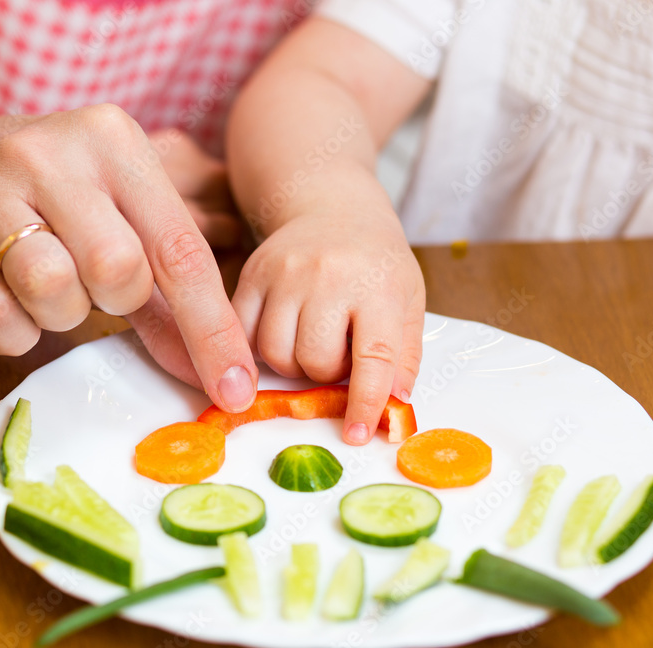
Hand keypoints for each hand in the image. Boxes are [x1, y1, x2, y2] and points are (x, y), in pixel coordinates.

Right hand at [0, 105, 256, 411]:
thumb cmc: (52, 203)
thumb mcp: (118, 219)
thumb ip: (170, 296)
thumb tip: (223, 377)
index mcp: (113, 140)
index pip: (179, 249)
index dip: (212, 329)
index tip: (236, 391)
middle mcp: (50, 151)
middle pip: (117, 269)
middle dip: (115, 300)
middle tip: (91, 281)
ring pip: (52, 290)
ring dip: (60, 313)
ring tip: (43, 282)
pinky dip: (14, 331)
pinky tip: (4, 294)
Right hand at [231, 204, 424, 444]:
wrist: (333, 208)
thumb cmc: (375, 263)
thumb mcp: (408, 300)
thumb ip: (404, 354)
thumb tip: (394, 405)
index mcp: (378, 285)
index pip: (374, 358)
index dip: (364, 403)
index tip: (355, 433)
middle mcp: (329, 275)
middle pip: (314, 360)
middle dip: (325, 372)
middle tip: (337, 351)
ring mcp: (285, 272)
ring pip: (275, 355)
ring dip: (293, 363)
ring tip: (310, 340)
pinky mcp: (252, 274)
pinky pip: (244, 335)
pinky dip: (261, 347)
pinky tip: (282, 331)